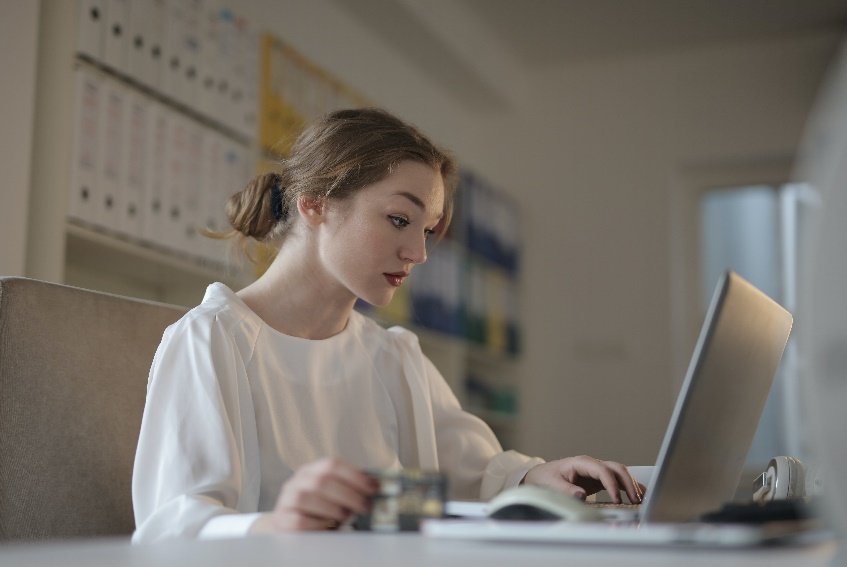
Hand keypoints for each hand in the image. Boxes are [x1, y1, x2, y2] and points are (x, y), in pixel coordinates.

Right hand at [251, 458, 376, 532]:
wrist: (288, 524)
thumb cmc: (317, 509)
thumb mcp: (332, 494)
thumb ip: (349, 489)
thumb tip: (377, 488)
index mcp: (312, 470)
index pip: (332, 464)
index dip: (355, 475)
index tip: (373, 487)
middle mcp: (297, 481)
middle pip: (322, 481)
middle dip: (349, 494)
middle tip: (365, 507)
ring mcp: (286, 499)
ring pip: (307, 498)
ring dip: (332, 508)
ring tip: (346, 517)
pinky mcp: (281, 519)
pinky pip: (299, 520)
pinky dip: (317, 525)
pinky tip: (328, 528)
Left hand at [522, 455, 644, 503]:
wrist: (541, 476)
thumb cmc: (546, 478)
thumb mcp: (553, 485)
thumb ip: (566, 490)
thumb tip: (581, 495)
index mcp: (581, 463)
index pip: (602, 471)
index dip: (611, 485)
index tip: (617, 500)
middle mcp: (592, 464)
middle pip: (616, 468)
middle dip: (628, 483)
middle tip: (635, 500)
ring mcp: (596, 471)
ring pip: (620, 473)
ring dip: (631, 485)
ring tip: (639, 500)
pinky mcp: (599, 479)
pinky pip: (617, 480)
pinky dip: (628, 486)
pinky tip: (638, 495)